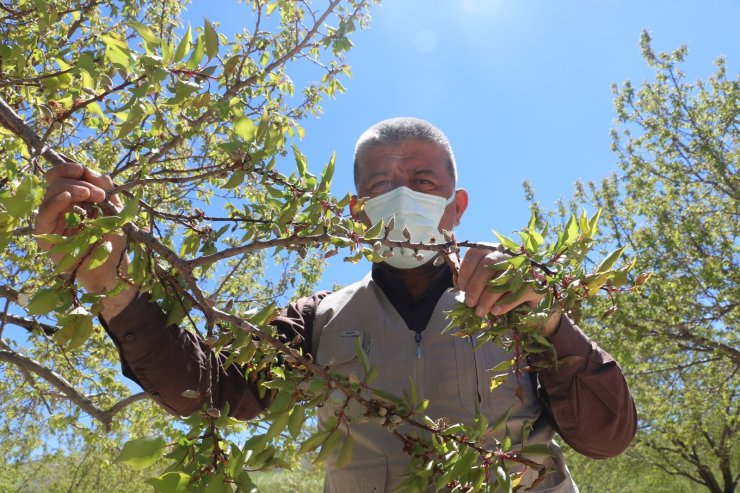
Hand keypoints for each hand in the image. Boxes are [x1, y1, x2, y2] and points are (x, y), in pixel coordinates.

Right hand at [35, 163, 136, 318]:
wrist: (112, 268)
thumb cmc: (113, 241)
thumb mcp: (115, 211)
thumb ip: (108, 192)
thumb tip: (101, 175)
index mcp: (74, 200)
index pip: (66, 176)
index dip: (77, 170)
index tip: (96, 175)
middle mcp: (60, 208)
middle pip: (56, 181)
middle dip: (79, 181)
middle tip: (99, 193)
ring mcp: (52, 220)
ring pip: (50, 193)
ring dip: (71, 189)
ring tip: (90, 195)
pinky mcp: (46, 235)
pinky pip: (44, 214)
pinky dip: (55, 202)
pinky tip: (68, 198)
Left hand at [456, 247, 560, 335]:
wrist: (541, 287)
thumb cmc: (508, 282)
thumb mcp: (491, 276)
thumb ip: (473, 277)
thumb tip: (456, 283)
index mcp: (495, 249)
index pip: (475, 253)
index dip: (465, 271)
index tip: (460, 287)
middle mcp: (509, 254)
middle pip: (487, 266)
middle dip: (474, 287)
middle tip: (469, 304)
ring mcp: (524, 266)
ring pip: (500, 279)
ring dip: (487, 298)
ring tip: (480, 312)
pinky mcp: (535, 282)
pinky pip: (515, 293)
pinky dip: (503, 304)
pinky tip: (496, 311)